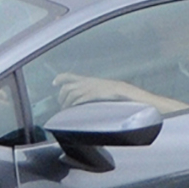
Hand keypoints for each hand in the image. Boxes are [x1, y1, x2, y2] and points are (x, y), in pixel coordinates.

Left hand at [54, 72, 172, 110]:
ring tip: (67, 112)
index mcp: (92, 81)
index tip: (54, 83)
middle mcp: (90, 82)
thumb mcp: (107, 93)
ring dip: (67, 103)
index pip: (71, 76)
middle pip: (68, 86)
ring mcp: (92, 88)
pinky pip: (79, 99)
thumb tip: (94, 101)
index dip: (61, 78)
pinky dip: (74, 105)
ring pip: (71, 93)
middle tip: (62, 106)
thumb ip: (98, 95)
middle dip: (62, 96)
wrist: (134, 95)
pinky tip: (73, 112)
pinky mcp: (95, 94)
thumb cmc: (124, 98)